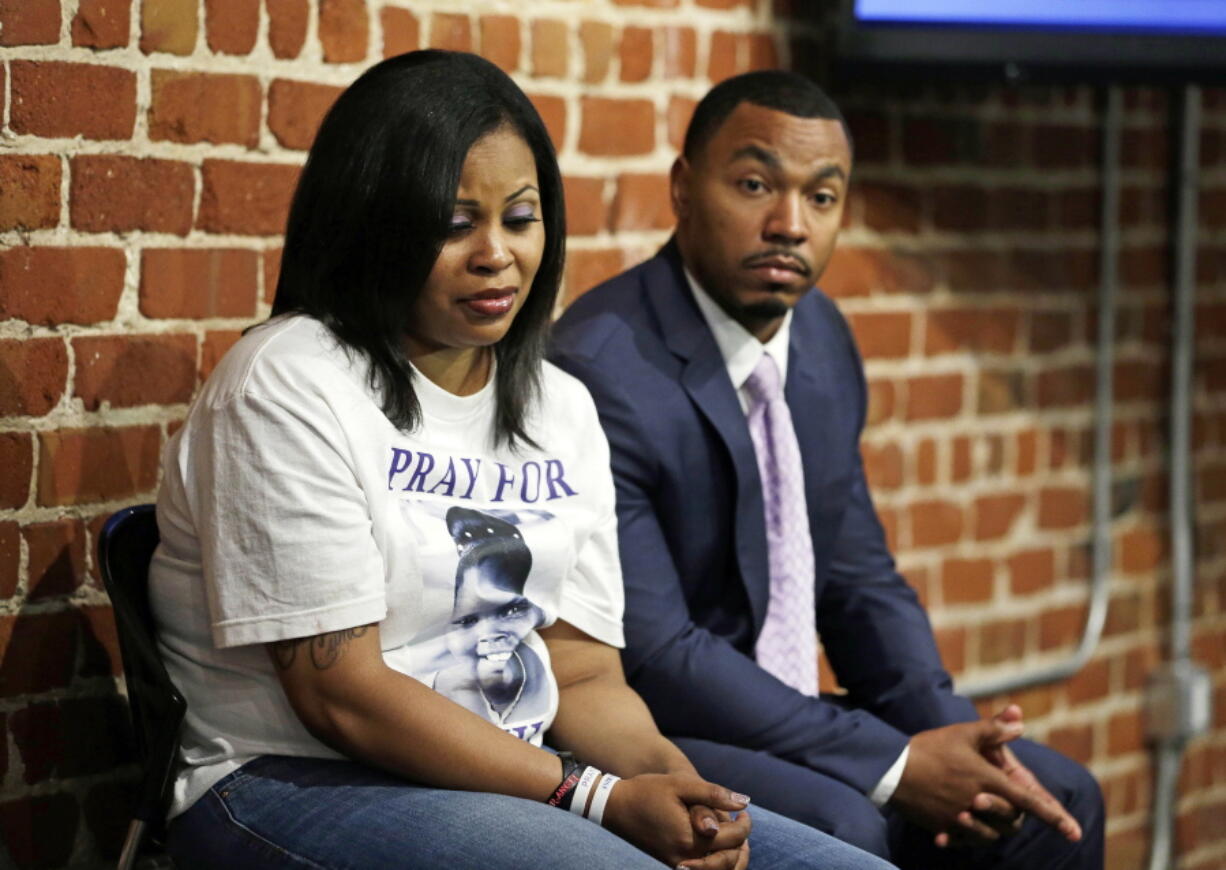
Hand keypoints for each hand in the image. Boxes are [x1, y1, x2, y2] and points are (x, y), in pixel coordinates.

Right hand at [602, 772, 749, 867]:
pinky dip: (718, 864)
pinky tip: (719, 848)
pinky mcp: (672, 865)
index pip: (733, 839)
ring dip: (734, 858)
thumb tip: (744, 802)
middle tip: (742, 822)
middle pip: (730, 860)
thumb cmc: (648, 792)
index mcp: (690, 839)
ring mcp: (679, 865)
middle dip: (742, 842)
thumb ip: (713, 794)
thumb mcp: (681, 785)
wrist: (616, 807)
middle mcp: (686, 858)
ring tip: (736, 838)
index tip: (744, 811)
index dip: (745, 825)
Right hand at [891, 712, 1080, 848]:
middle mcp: (979, 803)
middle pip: (1011, 822)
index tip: (1074, 833)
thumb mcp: (963, 733)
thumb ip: (994, 728)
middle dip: (1014, 816)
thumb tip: (1020, 719)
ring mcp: (962, 818)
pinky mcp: (944, 827)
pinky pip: (964, 840)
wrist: (892, 768)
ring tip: (982, 813)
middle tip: (1004, 805)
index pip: (1029, 801)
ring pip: (991, 835)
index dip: (1055, 817)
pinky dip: (965, 837)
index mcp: (988, 779)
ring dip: (993, 828)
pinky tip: (956, 830)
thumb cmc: (930, 747)